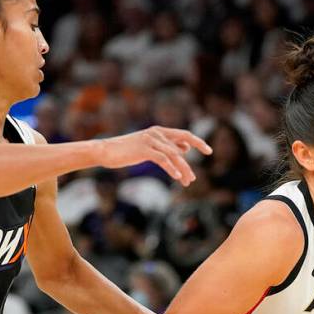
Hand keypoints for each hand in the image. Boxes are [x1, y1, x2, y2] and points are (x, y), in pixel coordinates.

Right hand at [97, 126, 211, 185]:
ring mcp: (151, 140)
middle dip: (191, 160)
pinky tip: (177, 177)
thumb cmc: (127, 151)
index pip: (184, 134)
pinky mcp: (144, 149)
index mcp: (160, 131)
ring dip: (183, 169)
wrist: (105, 151)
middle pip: (183, 143)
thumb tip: (185, 148)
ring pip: (174, 155)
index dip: (198, 141)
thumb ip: (167, 147)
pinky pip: (163, 159)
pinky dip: (171, 169)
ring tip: (187, 182)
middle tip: (195, 177)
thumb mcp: (150, 147)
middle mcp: (157, 133)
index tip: (208, 150)